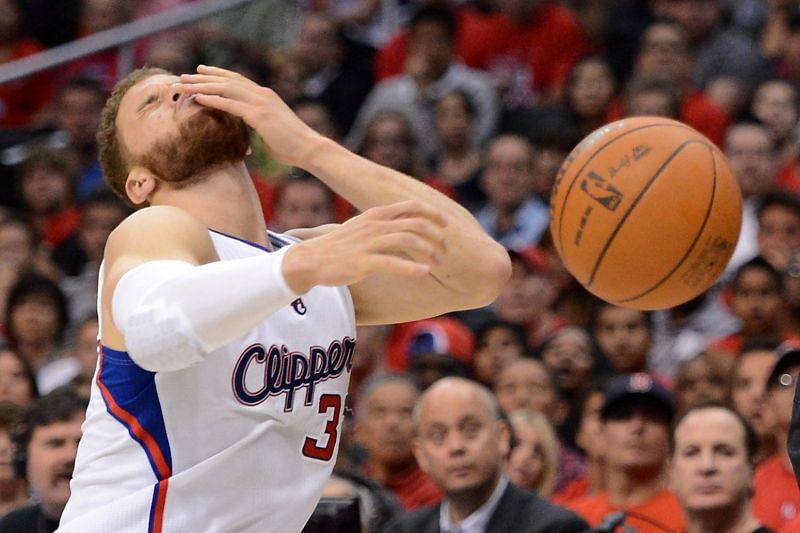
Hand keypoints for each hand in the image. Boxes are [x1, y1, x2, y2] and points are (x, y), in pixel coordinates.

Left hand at [176, 65, 323, 166]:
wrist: (309, 148)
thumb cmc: (292, 146)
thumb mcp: (271, 131)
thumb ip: (258, 127)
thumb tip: (247, 135)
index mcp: (266, 96)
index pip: (238, 80)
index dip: (218, 74)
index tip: (201, 71)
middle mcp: (262, 94)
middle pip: (228, 80)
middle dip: (204, 77)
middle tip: (185, 75)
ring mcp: (260, 103)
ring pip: (225, 89)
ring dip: (202, 85)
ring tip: (184, 84)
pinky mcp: (258, 115)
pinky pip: (230, 104)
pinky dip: (212, 99)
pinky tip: (197, 97)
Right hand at [282, 200, 447, 293]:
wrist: (311, 259)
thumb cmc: (340, 246)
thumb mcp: (362, 227)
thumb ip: (383, 224)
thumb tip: (405, 224)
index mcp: (376, 214)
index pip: (411, 206)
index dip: (433, 213)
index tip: (446, 224)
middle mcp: (374, 225)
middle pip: (415, 223)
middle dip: (435, 235)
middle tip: (446, 249)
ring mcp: (368, 243)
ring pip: (407, 240)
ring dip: (428, 251)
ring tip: (439, 262)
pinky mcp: (363, 262)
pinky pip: (392, 262)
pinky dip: (411, 267)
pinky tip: (424, 272)